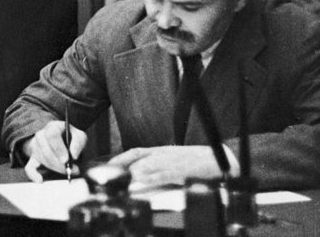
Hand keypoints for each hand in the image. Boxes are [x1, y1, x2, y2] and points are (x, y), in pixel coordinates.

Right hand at [22, 120, 86, 181]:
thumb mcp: (79, 135)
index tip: (66, 160)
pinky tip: (40, 180)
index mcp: (52, 127)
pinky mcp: (33, 158)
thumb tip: (74, 155)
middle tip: (71, 170)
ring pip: (43, 160)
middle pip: (46, 150)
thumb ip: (78, 143)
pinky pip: (29, 167)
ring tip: (69, 171)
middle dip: (59, 163)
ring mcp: (35, 146)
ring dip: (56, 168)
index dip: (58, 148)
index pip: (52, 135)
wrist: (61, 138)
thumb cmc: (71, 137)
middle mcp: (41, 135)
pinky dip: (33, 174)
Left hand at [108, 145, 224, 185]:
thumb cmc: (199, 163)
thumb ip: (158, 167)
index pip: (136, 152)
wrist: (224, 162)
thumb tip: (140, 174)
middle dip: (122, 167)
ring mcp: (174, 161)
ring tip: (120, 179)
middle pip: (138, 158)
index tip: (107, 165)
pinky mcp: (184, 171)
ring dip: (133, 172)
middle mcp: (165, 154)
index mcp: (162, 151)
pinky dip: (153, 177)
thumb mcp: (175, 161)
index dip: (120, 158)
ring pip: (149, 165)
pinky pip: (165, 173)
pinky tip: (142, 181)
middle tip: (108, 175)